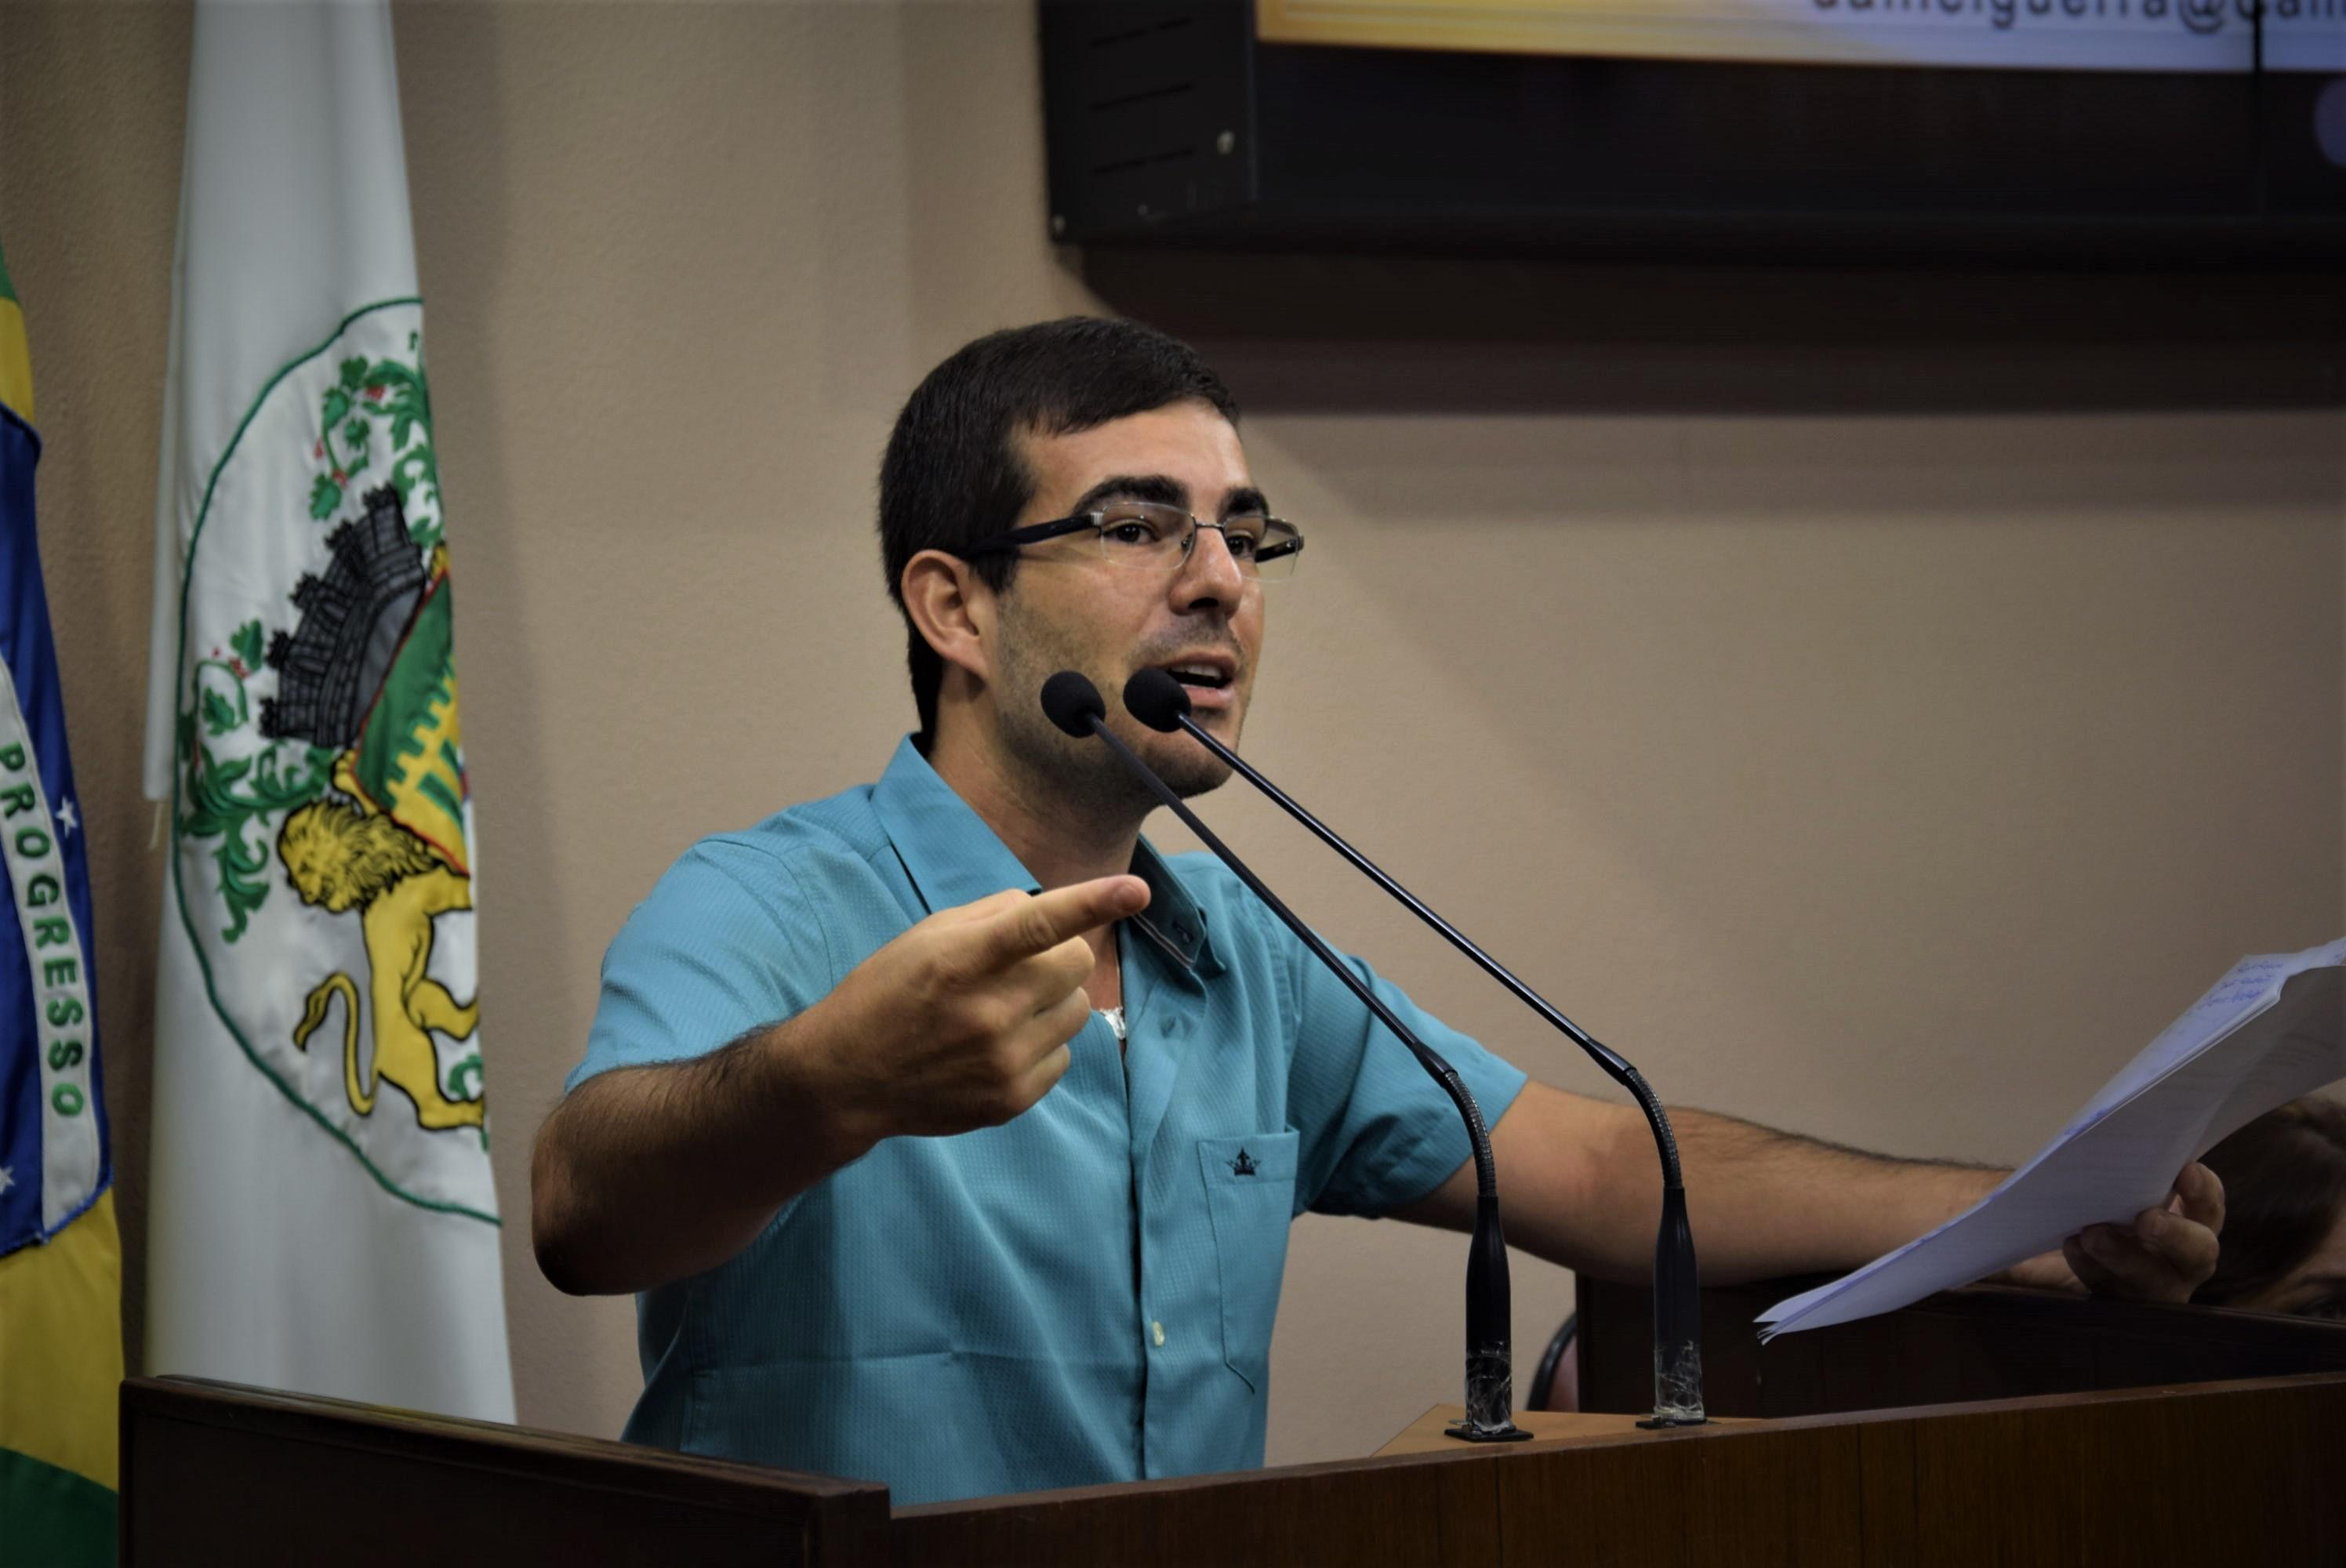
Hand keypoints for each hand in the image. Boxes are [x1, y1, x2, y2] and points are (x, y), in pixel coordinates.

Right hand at [810, 875, 1148, 1145]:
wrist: (848, 1078)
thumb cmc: (888, 993)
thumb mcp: (927, 937)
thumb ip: (992, 916)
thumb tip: (1050, 907)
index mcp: (961, 961)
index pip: (1037, 925)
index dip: (1091, 903)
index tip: (1136, 891)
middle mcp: (987, 1012)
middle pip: (1075, 963)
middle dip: (1057, 956)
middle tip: (1019, 967)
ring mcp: (1002, 1062)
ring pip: (1079, 1010)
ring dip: (1054, 1001)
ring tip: (1006, 1009)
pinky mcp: (1011, 1100)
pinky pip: (1064, 1055)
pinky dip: (1042, 1043)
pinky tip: (999, 1046)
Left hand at [1999, 1162, 2225, 1301]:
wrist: (2079, 1249)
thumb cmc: (2115, 1205)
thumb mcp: (2130, 1185)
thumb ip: (2139, 1166)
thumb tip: (2126, 1121)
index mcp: (2194, 1224)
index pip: (2211, 1208)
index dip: (2205, 1191)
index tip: (2186, 1169)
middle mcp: (2182, 1260)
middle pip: (2197, 1253)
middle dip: (2175, 1234)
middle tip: (2147, 1219)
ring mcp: (2151, 1286)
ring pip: (2149, 1278)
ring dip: (2122, 1255)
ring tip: (2093, 1235)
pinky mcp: (2117, 1302)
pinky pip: (2106, 1289)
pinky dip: (2087, 1266)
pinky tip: (2072, 1246)